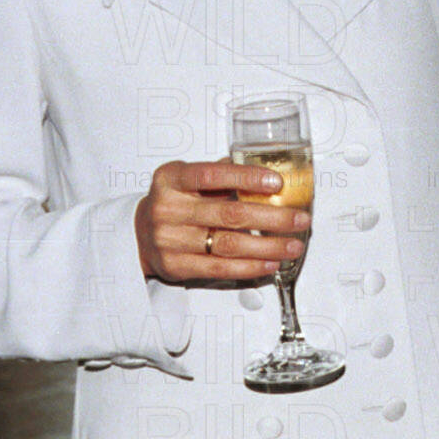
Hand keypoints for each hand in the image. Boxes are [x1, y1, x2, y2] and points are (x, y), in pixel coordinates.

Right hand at [134, 160, 310, 282]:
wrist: (139, 232)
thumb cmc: (175, 200)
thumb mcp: (187, 178)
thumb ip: (222, 172)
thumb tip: (270, 170)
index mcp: (171, 179)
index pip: (211, 174)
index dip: (246, 178)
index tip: (277, 182)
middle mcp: (168, 209)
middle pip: (229, 214)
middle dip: (272, 218)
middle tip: (299, 219)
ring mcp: (170, 240)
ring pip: (228, 245)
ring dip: (268, 246)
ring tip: (293, 245)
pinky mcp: (175, 266)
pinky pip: (219, 268)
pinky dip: (250, 266)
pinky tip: (270, 262)